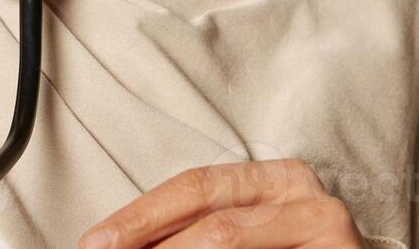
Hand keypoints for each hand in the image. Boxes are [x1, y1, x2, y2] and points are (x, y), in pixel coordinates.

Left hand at [79, 159, 366, 248]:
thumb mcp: (247, 237)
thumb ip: (194, 235)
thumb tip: (127, 245)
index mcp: (272, 177)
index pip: (194, 187)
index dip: (140, 215)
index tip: (95, 241)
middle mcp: (300, 190)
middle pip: (210, 214)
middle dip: (148, 234)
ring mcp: (324, 222)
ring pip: (228, 238)